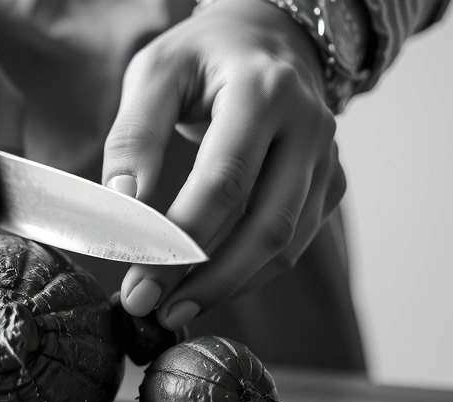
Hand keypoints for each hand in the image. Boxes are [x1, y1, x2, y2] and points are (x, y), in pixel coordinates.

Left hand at [102, 0, 346, 328]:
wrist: (267, 38)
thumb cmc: (202, 58)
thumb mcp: (155, 72)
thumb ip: (134, 134)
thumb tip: (122, 202)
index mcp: (263, 91)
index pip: (225, 182)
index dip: (181, 239)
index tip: (138, 279)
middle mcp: (308, 126)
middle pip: (267, 225)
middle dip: (210, 280)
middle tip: (159, 312)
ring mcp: (327, 159)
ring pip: (287, 245)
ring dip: (231, 286)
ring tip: (177, 310)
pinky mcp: (330, 185)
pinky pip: (294, 244)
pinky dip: (251, 273)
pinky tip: (209, 287)